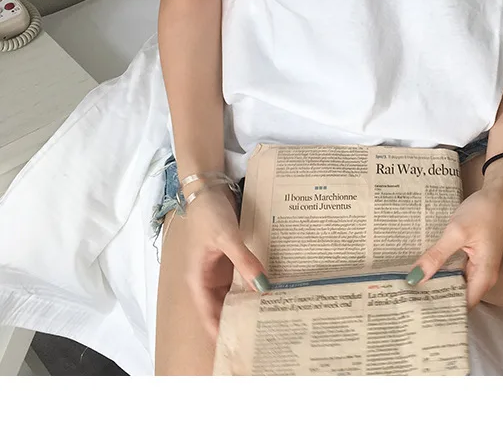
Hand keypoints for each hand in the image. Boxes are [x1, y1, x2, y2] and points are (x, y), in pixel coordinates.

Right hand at [179, 185, 269, 337]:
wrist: (209, 188)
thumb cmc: (209, 214)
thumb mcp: (227, 238)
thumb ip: (244, 262)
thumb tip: (263, 288)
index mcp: (198, 280)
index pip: (209, 316)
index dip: (222, 332)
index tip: (239, 347)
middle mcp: (208, 280)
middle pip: (223, 309)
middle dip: (240, 321)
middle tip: (264, 335)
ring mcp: (220, 270)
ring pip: (235, 295)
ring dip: (249, 304)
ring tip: (271, 318)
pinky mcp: (231, 259)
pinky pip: (242, 278)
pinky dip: (253, 285)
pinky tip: (270, 291)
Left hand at [406, 160, 502, 308]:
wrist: (502, 190)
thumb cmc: (484, 211)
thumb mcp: (457, 232)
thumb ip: (437, 256)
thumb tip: (415, 279)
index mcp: (483, 277)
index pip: (461, 306)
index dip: (440, 311)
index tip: (415, 312)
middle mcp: (482, 276)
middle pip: (456, 296)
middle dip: (433, 298)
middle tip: (404, 300)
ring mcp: (477, 265)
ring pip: (454, 282)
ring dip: (435, 283)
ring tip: (408, 287)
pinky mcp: (473, 254)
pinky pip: (455, 268)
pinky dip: (440, 269)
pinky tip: (423, 266)